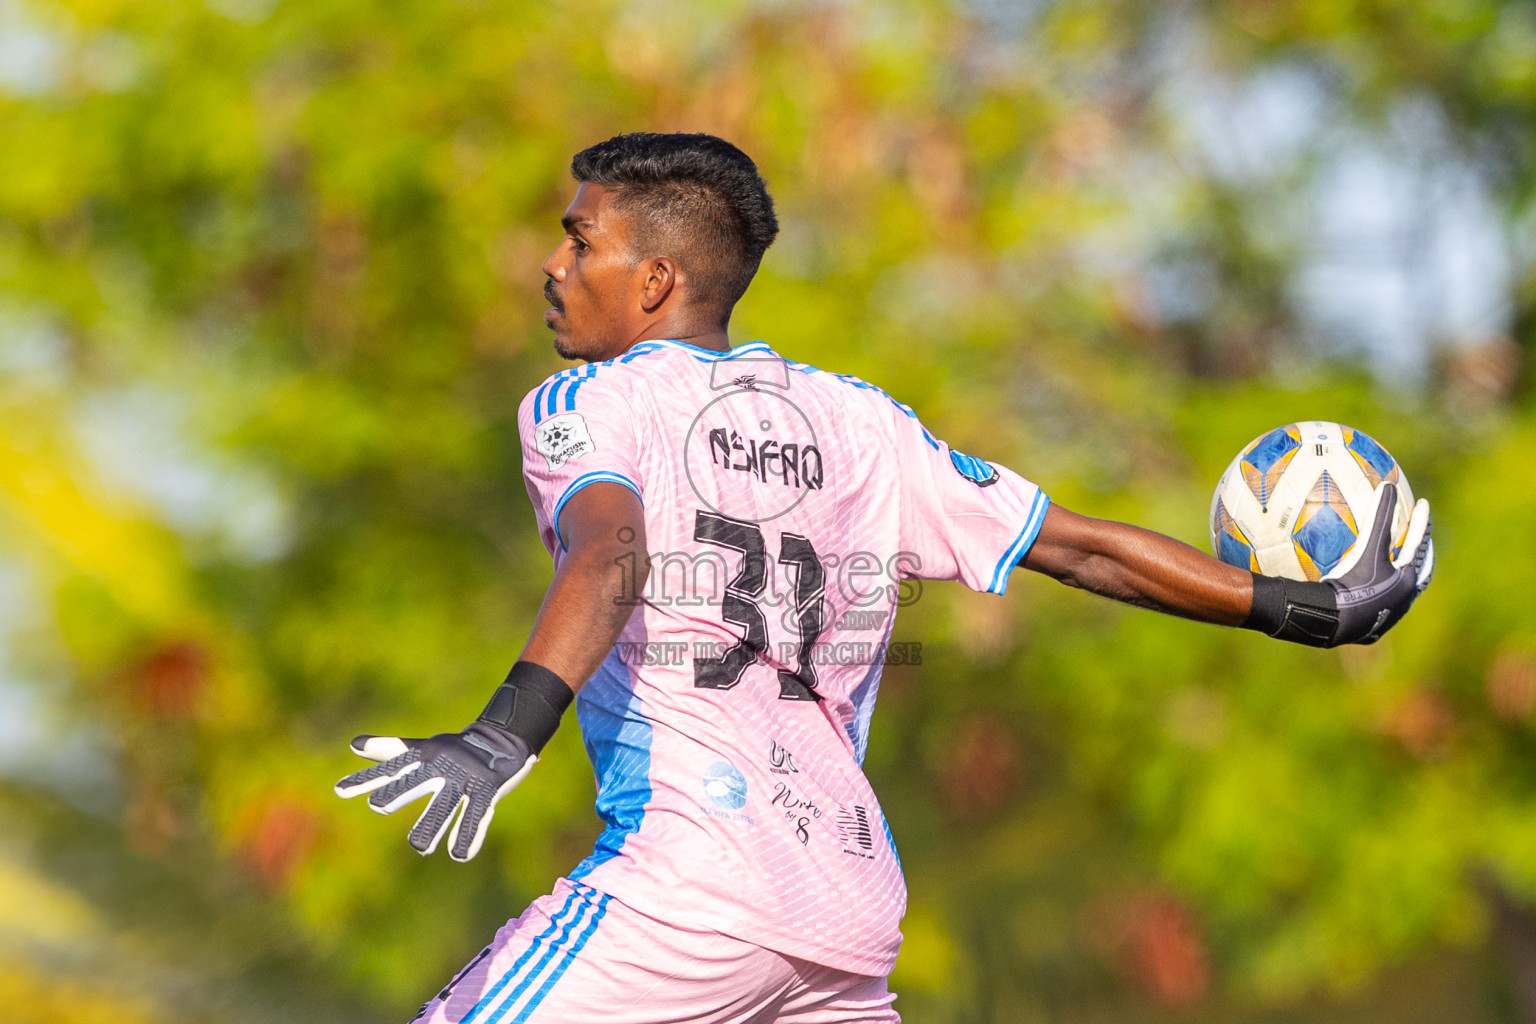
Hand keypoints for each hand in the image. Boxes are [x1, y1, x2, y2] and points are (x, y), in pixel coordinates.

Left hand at [334, 722, 536, 860]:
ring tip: (420, 847)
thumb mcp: (422, 748)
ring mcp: (465, 779)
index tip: (340, 790)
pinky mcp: (488, 790)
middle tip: (378, 805)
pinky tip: (460, 854)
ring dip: (432, 825)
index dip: (366, 779)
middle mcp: (441, 766)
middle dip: (398, 792)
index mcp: (424, 757)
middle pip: (416, 781)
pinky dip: (468, 835)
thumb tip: (353, 745)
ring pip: (445, 805)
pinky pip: (476, 816)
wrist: (503, 738)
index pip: (391, 769)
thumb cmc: (454, 750)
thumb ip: (389, 751)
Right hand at [1329, 482, 1432, 644]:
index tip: (1422, 504)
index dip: (1421, 522)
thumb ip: (1379, 516)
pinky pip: (1380, 607)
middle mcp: (1404, 598)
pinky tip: (1368, 594)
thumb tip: (1388, 485)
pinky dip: (1380, 595)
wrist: (1334, 620)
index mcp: (1407, 579)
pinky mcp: (1371, 628)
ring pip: (1403, 592)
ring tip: (1398, 567)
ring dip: (1403, 577)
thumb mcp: (1368, 546)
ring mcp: (1389, 614)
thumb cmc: (1353, 581)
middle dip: (1422, 554)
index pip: (1418, 544)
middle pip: (1420, 571)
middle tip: (1422, 540)